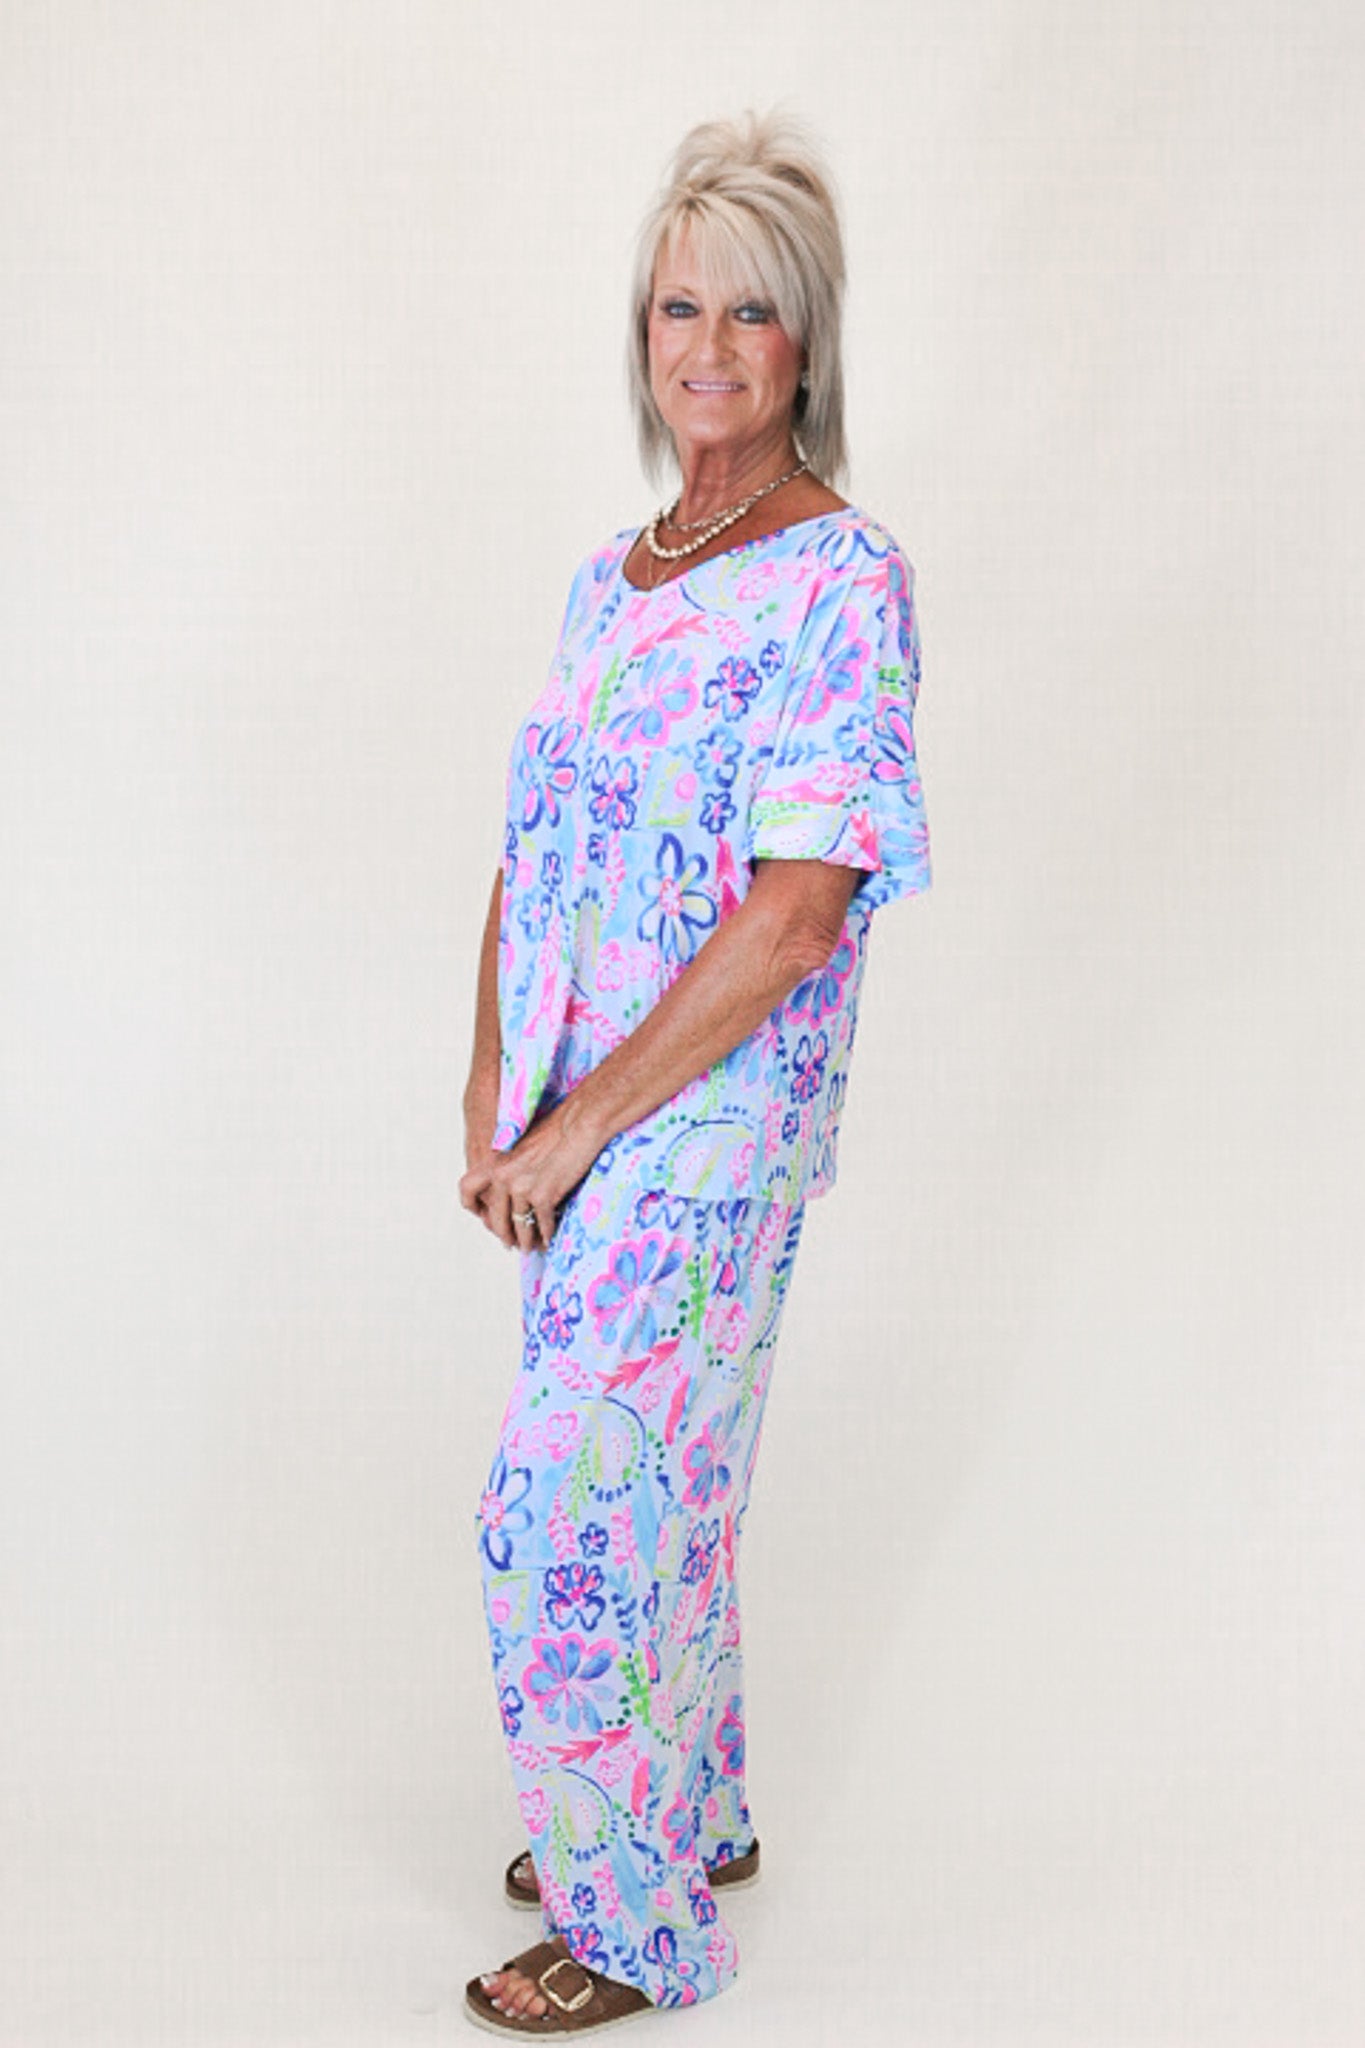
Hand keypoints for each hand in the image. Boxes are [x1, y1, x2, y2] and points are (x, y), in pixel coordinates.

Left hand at [458, 1096, 604, 1250]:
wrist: (579, 1123)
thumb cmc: (557, 1130)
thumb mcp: (520, 1146)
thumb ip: (510, 1167)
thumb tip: (511, 1192)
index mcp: (494, 1162)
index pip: (468, 1191)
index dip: (475, 1208)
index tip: (486, 1219)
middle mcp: (502, 1177)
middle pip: (495, 1218)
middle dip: (504, 1234)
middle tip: (511, 1243)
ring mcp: (521, 1188)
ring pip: (520, 1226)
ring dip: (527, 1241)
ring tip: (531, 1248)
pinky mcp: (543, 1196)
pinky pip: (542, 1224)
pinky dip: (546, 1234)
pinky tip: (549, 1238)